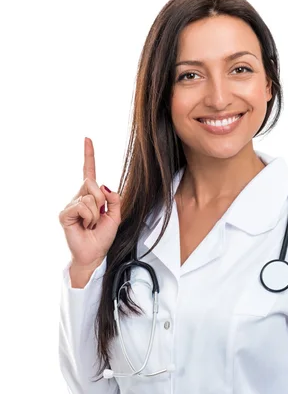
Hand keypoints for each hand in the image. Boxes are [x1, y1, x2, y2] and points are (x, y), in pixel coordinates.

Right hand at [58, 137, 121, 267]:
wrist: (95, 254)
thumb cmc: (102, 237)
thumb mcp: (116, 216)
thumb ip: (114, 199)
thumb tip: (104, 186)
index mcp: (91, 196)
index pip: (90, 172)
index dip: (89, 156)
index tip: (87, 139)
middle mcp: (79, 197)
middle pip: (92, 183)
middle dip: (102, 200)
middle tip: (99, 218)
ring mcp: (71, 205)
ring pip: (89, 196)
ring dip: (96, 213)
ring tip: (92, 225)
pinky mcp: (65, 213)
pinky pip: (82, 206)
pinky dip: (89, 217)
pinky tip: (85, 226)